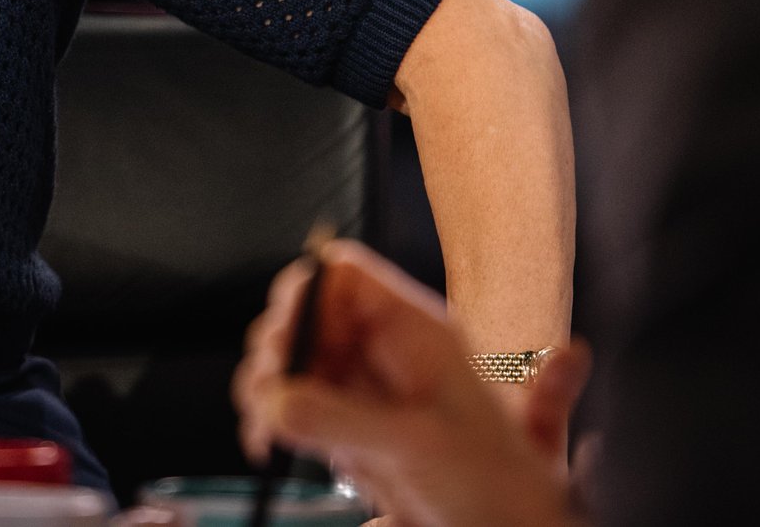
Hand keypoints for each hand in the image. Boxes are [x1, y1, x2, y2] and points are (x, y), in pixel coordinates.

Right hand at [231, 241, 588, 526]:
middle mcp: (381, 349)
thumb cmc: (495, 482)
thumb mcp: (417, 444)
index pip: (341, 276)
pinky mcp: (347, 423)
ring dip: (265, 388)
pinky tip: (268, 445)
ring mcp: (362, 386)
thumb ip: (341, 419)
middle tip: (266, 392)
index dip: (305, 300)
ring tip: (264, 428)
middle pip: (304, 317)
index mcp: (413, 330)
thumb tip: (273, 400)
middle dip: (276, 351)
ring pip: (291, 361)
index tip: (285, 346)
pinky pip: (293, 404)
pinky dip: (270, 420)